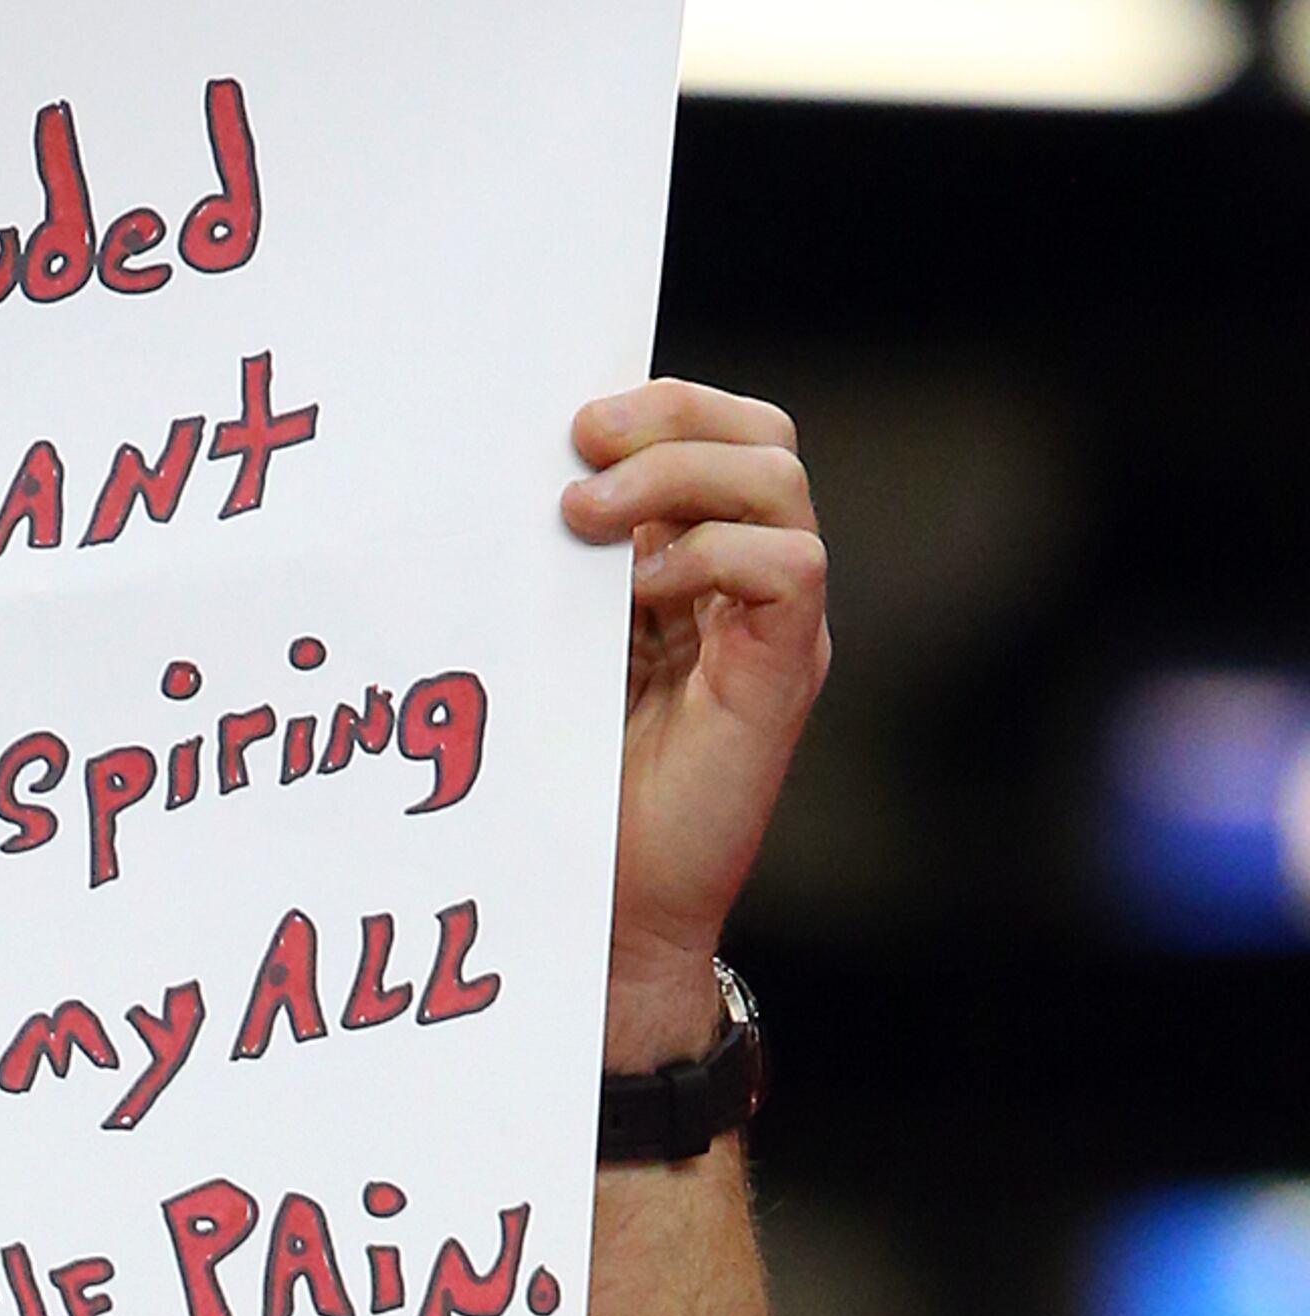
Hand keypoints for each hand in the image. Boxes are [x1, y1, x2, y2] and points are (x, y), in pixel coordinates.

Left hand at [561, 381, 829, 1072]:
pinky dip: (715, 553)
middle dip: (673, 415)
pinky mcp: (784, 674)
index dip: (655, 404)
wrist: (604, 911)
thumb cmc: (566, 791)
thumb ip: (560, 569)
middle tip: (580, 441)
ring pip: (779, 482)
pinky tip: (641, 590)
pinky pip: (789, 566)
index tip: (564, 421)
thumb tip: (526, 477)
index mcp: (693, 564)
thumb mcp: (551, 651)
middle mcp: (747, 583)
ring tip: (587, 515)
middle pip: (761, 436)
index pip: (711, 433)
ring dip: (680, 475)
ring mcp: (775, 626)